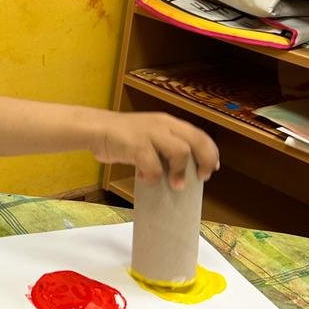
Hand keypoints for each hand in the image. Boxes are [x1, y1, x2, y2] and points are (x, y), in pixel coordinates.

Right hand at [92, 111, 218, 189]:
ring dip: (180, 172)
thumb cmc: (123, 136)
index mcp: (168, 122)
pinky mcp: (136, 145)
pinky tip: (144, 179)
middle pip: (196, 141)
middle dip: (204, 161)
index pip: (199, 135)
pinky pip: (153, 166)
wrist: (96, 128)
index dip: (210, 152)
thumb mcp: (149, 136)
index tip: (212, 168)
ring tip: (176, 185)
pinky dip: (152, 177)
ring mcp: (150, 133)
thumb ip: (165, 148)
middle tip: (202, 178)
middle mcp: (163, 125)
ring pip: (180, 152)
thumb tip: (180, 171)